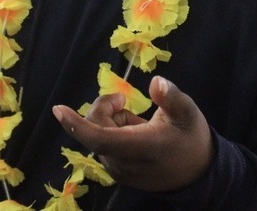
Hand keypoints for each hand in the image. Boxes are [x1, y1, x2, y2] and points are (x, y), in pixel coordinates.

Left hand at [52, 76, 212, 192]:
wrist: (198, 174)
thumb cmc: (191, 139)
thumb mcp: (188, 113)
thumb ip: (171, 97)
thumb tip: (156, 82)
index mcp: (138, 147)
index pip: (97, 138)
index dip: (75, 124)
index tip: (58, 109)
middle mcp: (122, 163)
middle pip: (95, 129)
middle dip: (104, 108)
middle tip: (124, 99)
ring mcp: (119, 170)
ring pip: (98, 136)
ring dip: (112, 120)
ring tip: (139, 120)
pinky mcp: (118, 172)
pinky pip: (105, 145)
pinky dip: (114, 131)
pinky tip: (135, 131)